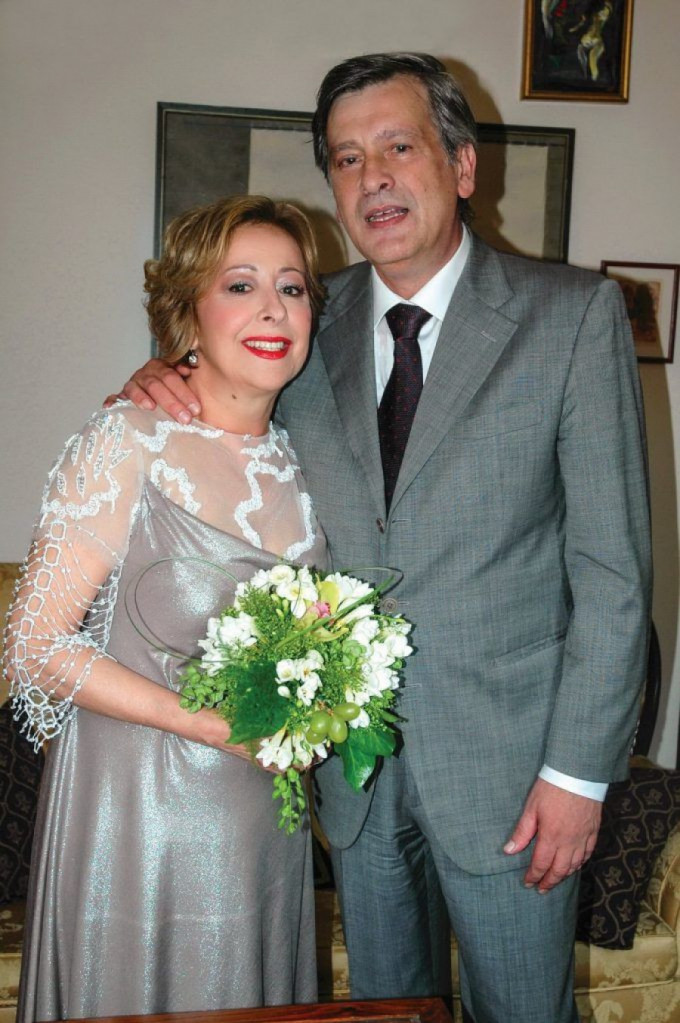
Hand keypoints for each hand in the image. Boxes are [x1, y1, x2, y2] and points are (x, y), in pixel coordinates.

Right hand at [105, 358, 199, 423]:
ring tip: (150, 407)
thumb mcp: (187, 385)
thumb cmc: (178, 395)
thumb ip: (189, 379)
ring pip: (135, 389)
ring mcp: (132, 385)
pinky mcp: (121, 397)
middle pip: (156, 385)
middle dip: (171, 402)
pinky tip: (109, 407)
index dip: (184, 392)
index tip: (196, 409)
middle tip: (184, 419)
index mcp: (162, 368)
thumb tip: (189, 370)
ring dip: (141, 397)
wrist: (161, 397)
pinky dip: (112, 401)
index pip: (172, 377)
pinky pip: (115, 397)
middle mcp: (146, 374)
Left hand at [504, 777, 601, 891]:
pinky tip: (575, 866)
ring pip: (575, 865)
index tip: (527, 883)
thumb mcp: (531, 807)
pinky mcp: (593, 831)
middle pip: (559, 870)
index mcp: (551, 836)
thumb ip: (522, 832)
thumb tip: (509, 851)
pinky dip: (580, 864)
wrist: (578, 773)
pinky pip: (587, 854)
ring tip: (555, 881)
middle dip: (549, 882)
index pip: (541, 864)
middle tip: (541, 889)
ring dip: (564, 876)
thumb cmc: (551, 788)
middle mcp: (569, 842)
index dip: (533, 876)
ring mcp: (583, 837)